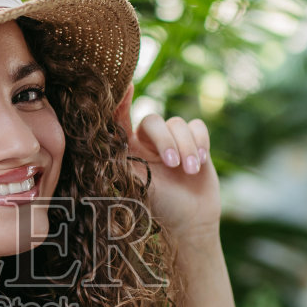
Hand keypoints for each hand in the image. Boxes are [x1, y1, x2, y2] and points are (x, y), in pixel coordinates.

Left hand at [114, 82, 221, 239]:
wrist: (191, 221)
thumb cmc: (160, 206)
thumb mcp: (138, 183)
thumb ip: (124, 159)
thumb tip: (106, 139)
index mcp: (129, 148)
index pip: (121, 119)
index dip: (121, 100)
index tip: (126, 85)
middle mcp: (149, 141)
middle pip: (154, 120)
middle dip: (165, 141)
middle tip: (172, 164)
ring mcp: (173, 140)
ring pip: (178, 123)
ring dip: (186, 146)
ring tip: (189, 170)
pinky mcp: (196, 141)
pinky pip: (198, 126)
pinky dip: (200, 141)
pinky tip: (200, 162)